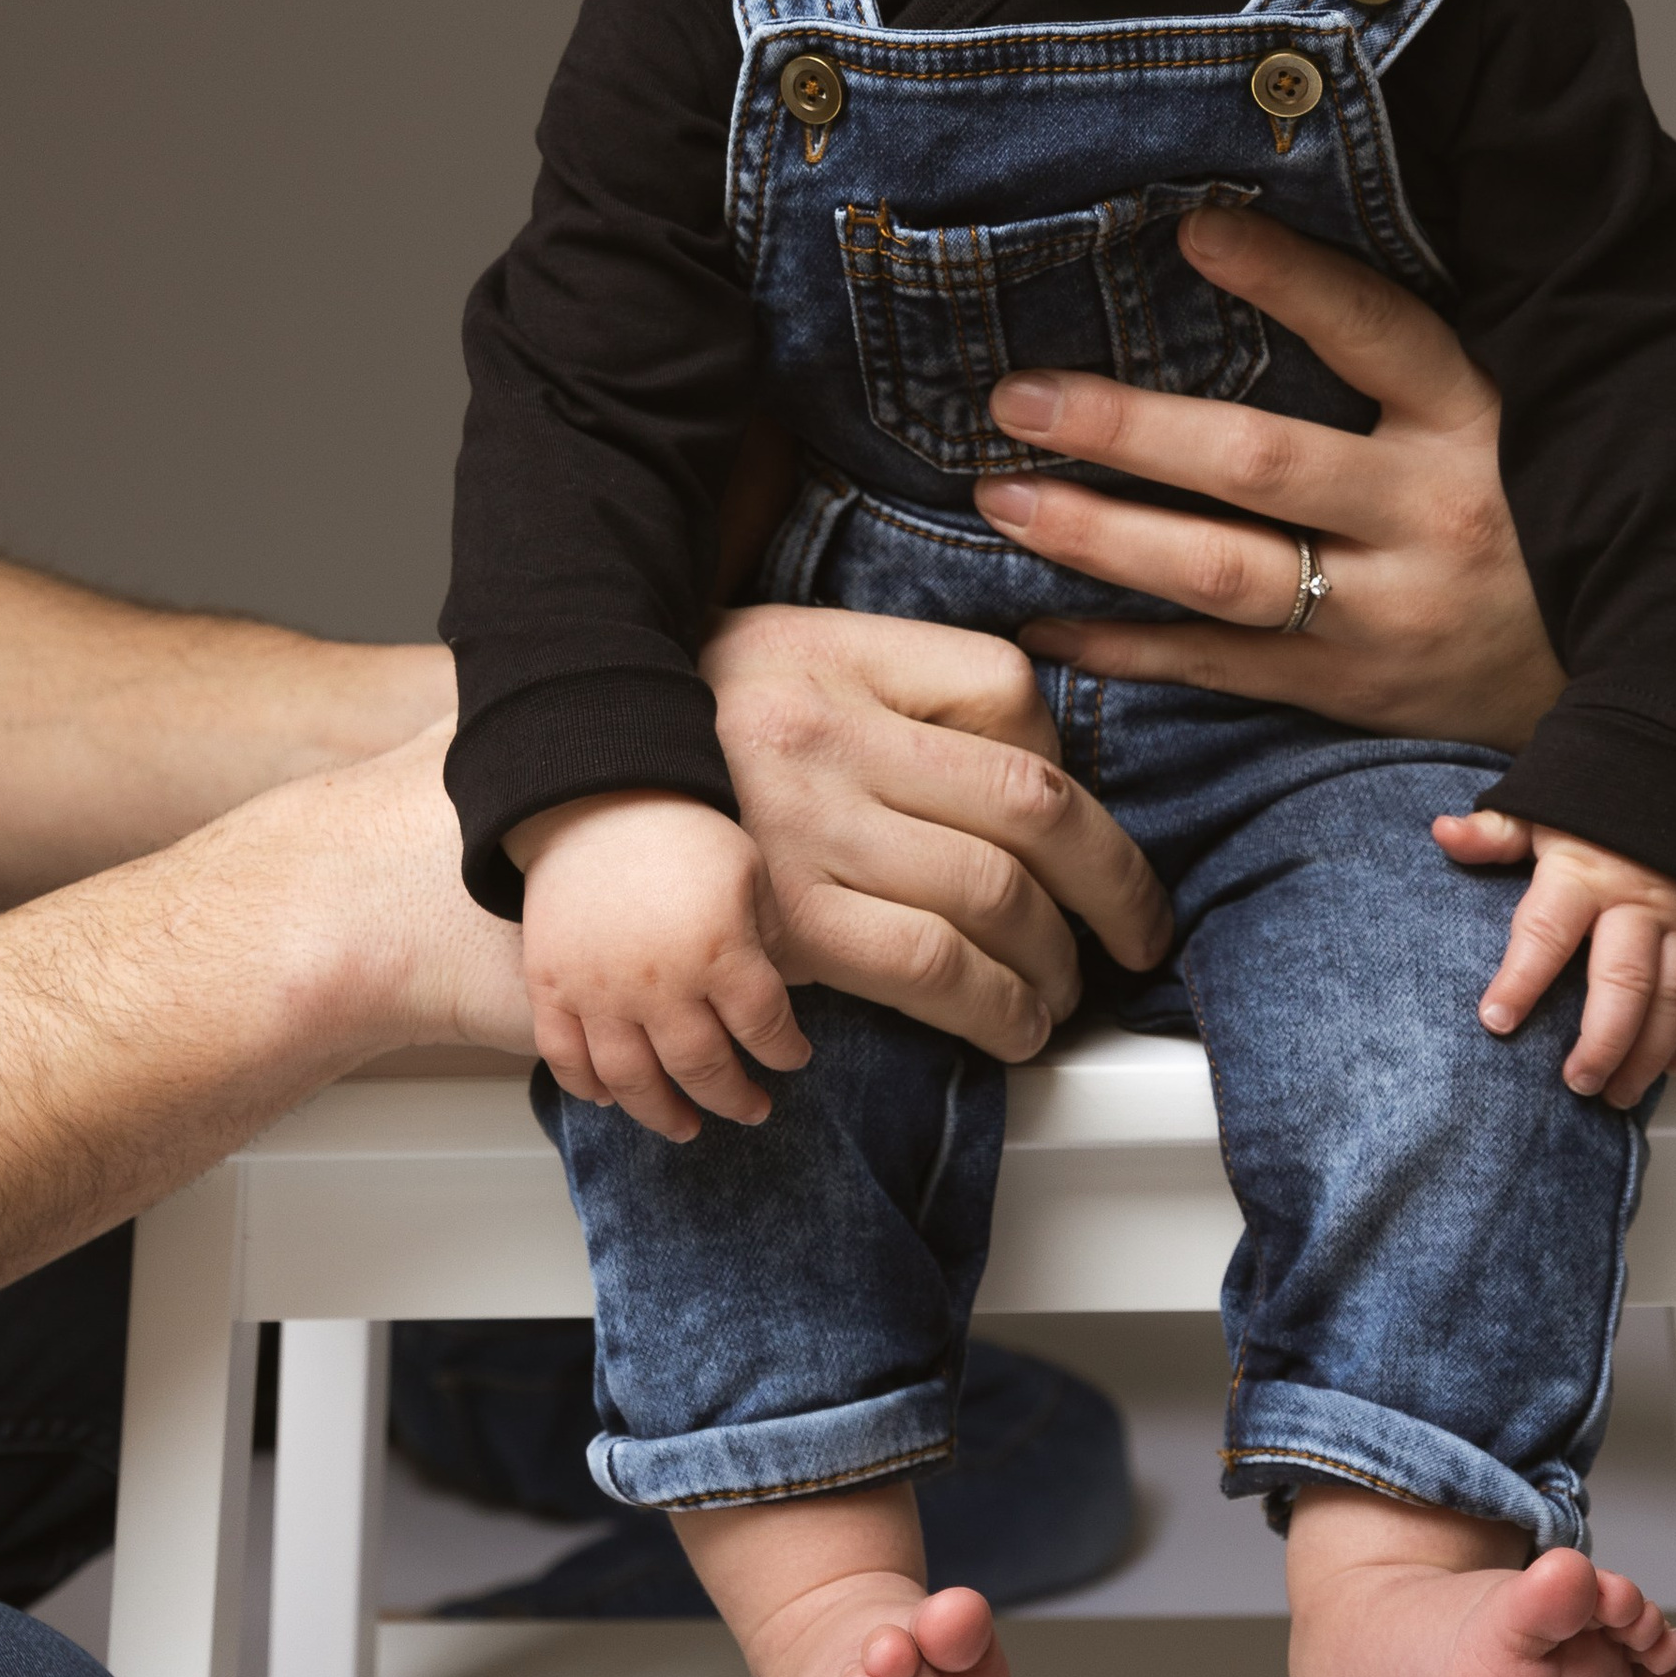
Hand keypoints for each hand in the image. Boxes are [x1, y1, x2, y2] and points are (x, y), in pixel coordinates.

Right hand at [513, 790, 806, 1142]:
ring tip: (685, 1128)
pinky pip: (564, 1057)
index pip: (764, 1027)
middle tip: (752, 1109)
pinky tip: (609, 1098)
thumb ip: (770, 935)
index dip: (785, 1051)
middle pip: (703, 1067)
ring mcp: (599, 991)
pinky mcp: (551, 987)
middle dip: (734, 1097)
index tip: (793, 1058)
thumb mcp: (749, 870)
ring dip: (663, 1114)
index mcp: (719, 950)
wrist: (593, 796)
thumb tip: (780, 990)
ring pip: (633, 1081)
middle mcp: (660, 983)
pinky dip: (585, 1087)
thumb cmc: (681, 829)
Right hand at [702, 604, 1171, 1060]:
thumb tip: (1014, 743)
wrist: (536, 804)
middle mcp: (829, 734)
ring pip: (995, 895)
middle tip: (1139, 926)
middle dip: (1114, 880)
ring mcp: (807, 832)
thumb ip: (884, 683)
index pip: (1003, 687)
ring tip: (1068, 987)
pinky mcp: (785, 928)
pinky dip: (994, 1005)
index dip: (1063, 758)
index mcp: (833, 654)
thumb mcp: (771, 655)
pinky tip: (1012, 1022)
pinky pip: (930, 968)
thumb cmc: (662, 737)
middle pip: (1029, 802)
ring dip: (1057, 958)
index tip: (1073, 816)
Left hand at [971, 209, 1560, 751]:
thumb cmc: (1537, 512)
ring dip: (1101, 536)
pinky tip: (1044, 625)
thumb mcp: (1507, 411)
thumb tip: (1254, 247)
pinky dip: (1126, 650)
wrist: (1623, 676)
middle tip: (1016, 399)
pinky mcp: (1353, 690)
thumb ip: (1407, 353)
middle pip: (1261, 464)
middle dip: (1128, 429)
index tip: (1195, 227)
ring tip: (1001, 500)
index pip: (1375, 331)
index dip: (1286, 280)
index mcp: (1474, 421)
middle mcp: (1429, 515)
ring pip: (1225, 574)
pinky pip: (1221, 670)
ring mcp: (1388, 614)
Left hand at [1437, 812, 1675, 1108]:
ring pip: (1672, 999)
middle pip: (1623, 985)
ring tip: (1617, 1090)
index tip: (1495, 1020)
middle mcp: (1639, 899)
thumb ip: (1494, 833)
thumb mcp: (1542, 806)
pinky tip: (1670, 1064)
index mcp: (1585, 871)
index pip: (1546, 933)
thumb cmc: (1602, 795)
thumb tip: (1444, 833)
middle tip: (1575, 1083)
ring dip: (1647, 1054)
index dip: (1520, 980)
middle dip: (1600, 1043)